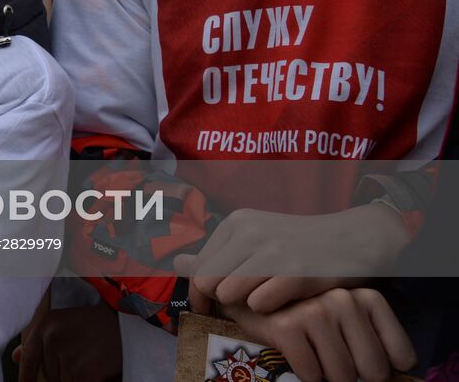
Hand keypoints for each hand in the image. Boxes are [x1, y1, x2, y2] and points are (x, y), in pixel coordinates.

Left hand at [13, 298, 120, 381]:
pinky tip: (92, 372)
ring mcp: (69, 357)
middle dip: (60, 373)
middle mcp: (53, 340)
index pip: (28, 359)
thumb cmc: (91, 324)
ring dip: (74, 377)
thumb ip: (36, 341)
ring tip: (86, 362)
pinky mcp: (85, 372)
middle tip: (77, 359)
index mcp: (43, 326)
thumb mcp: (59, 323)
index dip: (25, 377)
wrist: (122, 323)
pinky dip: (85, 380)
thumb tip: (15, 358)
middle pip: (48, 374)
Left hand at [174, 203, 409, 313]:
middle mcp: (248, 231)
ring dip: (244, 307)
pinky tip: (285, 303)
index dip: (200, 296)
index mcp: (236, 223)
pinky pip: (260, 304)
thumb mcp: (257, 238)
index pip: (197, 269)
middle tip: (240, 311)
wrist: (356, 238)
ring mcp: (272, 250)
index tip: (211, 310)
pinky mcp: (295, 271)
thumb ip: (218, 253)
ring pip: (228, 294)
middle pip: (207, 283)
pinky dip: (269, 310)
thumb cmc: (302, 244)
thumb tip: (177, 263)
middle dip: (219, 303)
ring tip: (265, 304)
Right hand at [215, 288, 414, 381]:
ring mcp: (313, 311)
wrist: (244, 296)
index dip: (384, 369)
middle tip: (335, 365)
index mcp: (364, 298)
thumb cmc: (303, 315)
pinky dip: (305, 374)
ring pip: (342, 375)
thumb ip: (370, 339)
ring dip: (328, 378)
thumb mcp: (344, 318)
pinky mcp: (286, 326)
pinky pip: (311, 374)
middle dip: (354, 377)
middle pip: (373, 370)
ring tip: (314, 360)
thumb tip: (393, 374)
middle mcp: (342, 299)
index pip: (400, 355)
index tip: (365, 364)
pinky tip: (294, 356)